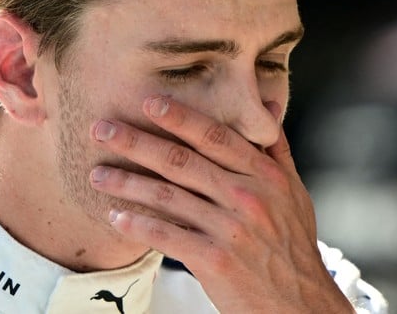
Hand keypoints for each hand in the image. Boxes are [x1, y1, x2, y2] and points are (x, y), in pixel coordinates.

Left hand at [89, 95, 353, 312]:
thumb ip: (275, 149)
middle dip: (136, 142)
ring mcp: (230, 228)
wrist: (301, 304)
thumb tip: (263, 105)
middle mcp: (247, 196)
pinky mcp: (215, 260)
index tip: (148, 102)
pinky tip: (115, 217)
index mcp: (265, 175)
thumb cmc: (292, 246)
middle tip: (101, 130)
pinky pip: (166, 236)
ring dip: (126, 183)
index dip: (180, 117)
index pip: (215, 136)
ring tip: (95, 174)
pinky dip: (137, 225)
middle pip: (181, 160)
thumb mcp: (294, 192)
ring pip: (167, 196)